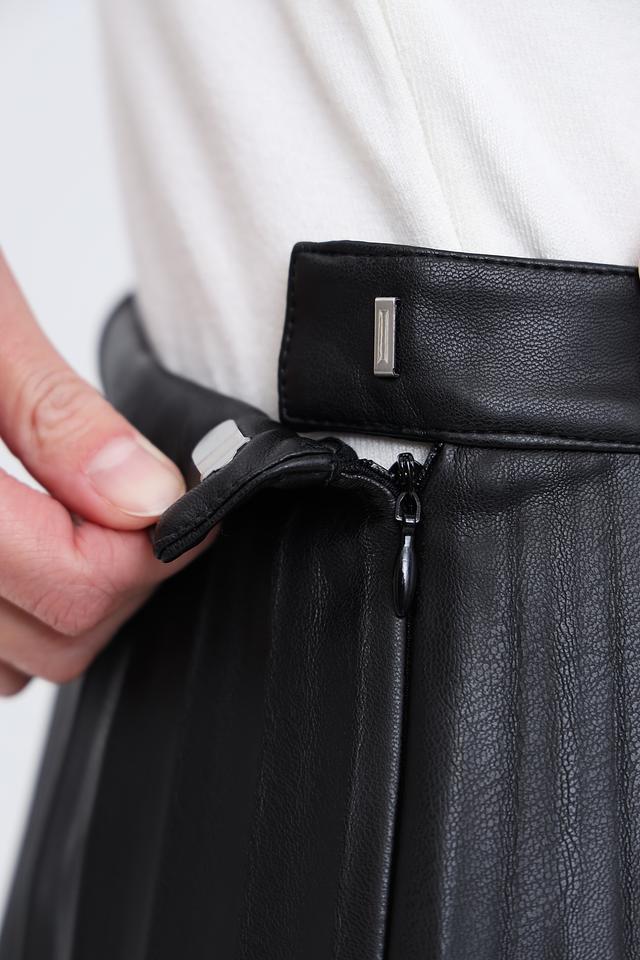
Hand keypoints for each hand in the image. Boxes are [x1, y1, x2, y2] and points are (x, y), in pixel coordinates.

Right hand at [0, 251, 211, 694]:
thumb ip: (56, 416)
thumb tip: (146, 498)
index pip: (75, 587)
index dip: (146, 547)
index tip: (169, 498)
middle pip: (51, 642)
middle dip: (112, 578)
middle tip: (126, 504)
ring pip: (8, 664)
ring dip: (58, 606)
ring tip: (65, 519)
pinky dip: (8, 615)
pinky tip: (18, 548)